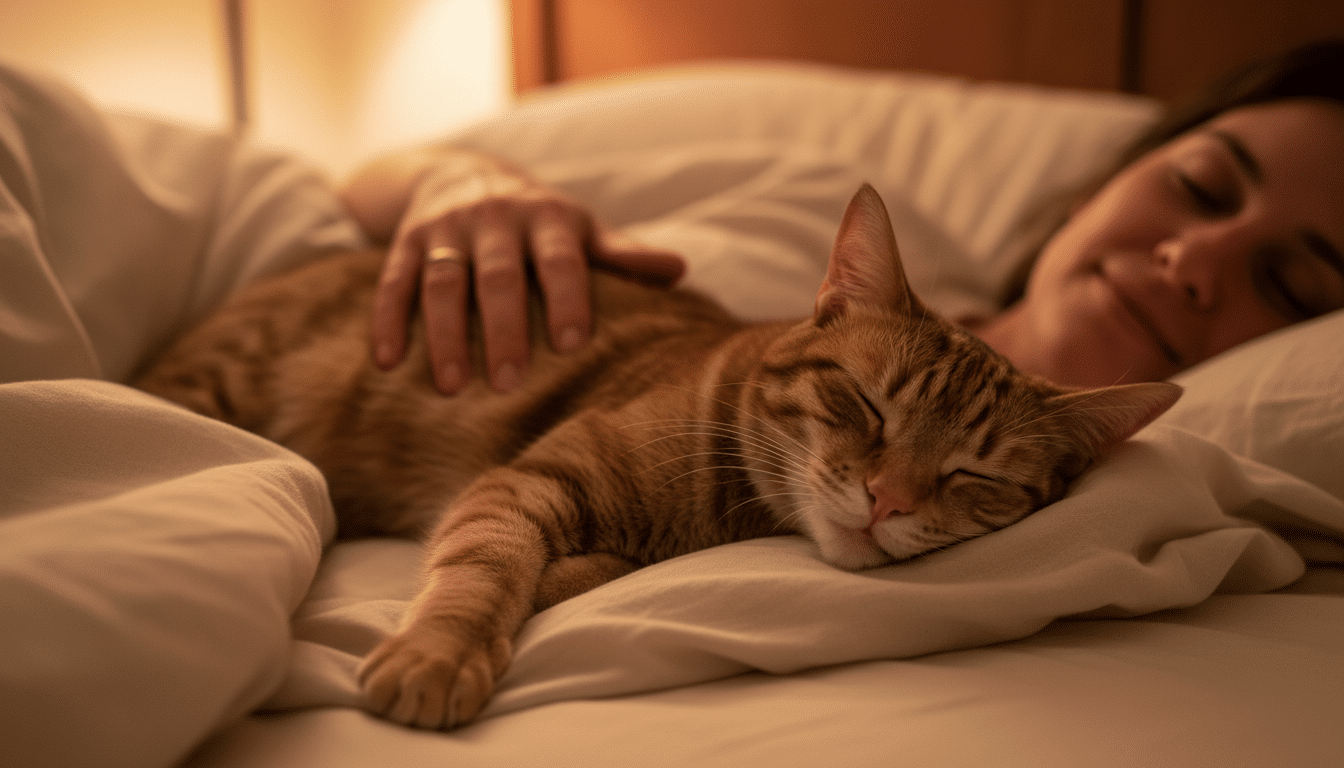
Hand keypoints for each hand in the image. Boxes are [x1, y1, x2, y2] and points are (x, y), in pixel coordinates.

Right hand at [365, 154, 683, 393]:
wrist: (462, 172)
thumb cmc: (540, 222)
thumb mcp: (581, 230)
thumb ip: (622, 255)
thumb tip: (680, 270)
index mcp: (548, 218)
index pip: (560, 260)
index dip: (567, 298)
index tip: (572, 344)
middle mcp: (496, 219)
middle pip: (498, 277)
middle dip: (503, 329)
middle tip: (509, 382)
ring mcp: (447, 230)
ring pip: (443, 283)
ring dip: (444, 335)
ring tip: (452, 387)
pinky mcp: (407, 242)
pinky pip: (394, 282)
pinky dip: (387, 322)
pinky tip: (388, 364)